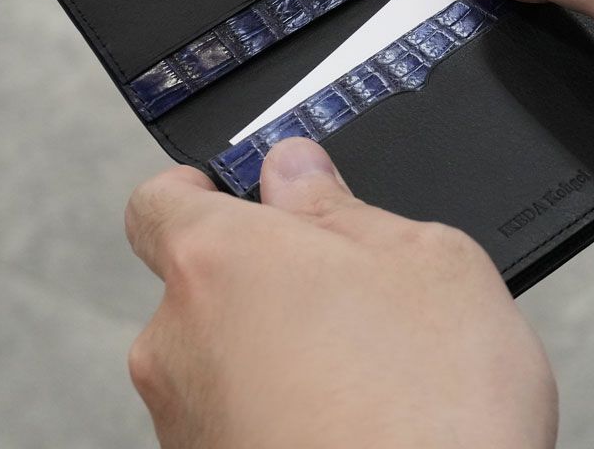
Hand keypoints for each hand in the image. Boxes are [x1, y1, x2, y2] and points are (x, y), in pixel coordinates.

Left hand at [125, 138, 557, 448]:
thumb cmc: (433, 410)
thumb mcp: (423, 257)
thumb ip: (339, 202)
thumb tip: (297, 171)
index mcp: (219, 261)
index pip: (160, 200)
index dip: (203, 187)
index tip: (247, 195)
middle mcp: (178, 342)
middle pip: (204, 278)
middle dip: (266, 272)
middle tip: (343, 283)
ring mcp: (186, 422)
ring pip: (223, 349)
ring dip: (277, 340)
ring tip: (363, 362)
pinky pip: (234, 411)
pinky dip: (277, 401)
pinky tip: (349, 415)